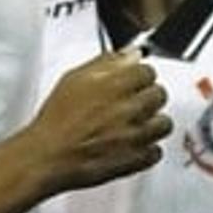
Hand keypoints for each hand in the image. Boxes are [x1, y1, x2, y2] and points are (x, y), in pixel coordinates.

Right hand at [27, 51, 171, 193]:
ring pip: (164, 123)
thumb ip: (106, 63)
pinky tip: (133, 146)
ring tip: (136, 125)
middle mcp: (131, 107)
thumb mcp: (74, 79)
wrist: (48, 155)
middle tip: (133, 104)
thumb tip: (130, 54)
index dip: (139, 76)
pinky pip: (156, 151)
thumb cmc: (56, 120)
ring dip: (153, 123)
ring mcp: (136, 134)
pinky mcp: (136, 159)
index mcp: (116, 83)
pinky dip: (147, 150)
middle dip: (148, 97)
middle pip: (159, 94)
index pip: (148, 70)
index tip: (133, 82)